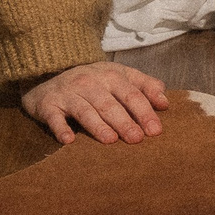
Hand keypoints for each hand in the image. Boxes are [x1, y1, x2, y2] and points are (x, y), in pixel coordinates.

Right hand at [21, 61, 167, 145]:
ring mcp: (69, 93)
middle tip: (137, 139)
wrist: (50, 79)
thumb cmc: (94, 82)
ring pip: (86, 110)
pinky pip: (54, 118)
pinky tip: (69, 140)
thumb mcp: (120, 77)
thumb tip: (165, 102)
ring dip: (98, 126)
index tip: (155, 130)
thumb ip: (145, 86)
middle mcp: (91, 82)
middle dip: (125, 121)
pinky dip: (61, 128)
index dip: (145, 111)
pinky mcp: (48, 105)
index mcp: (112, 75)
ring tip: (110, 140)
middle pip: (110, 104)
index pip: (132, 94)